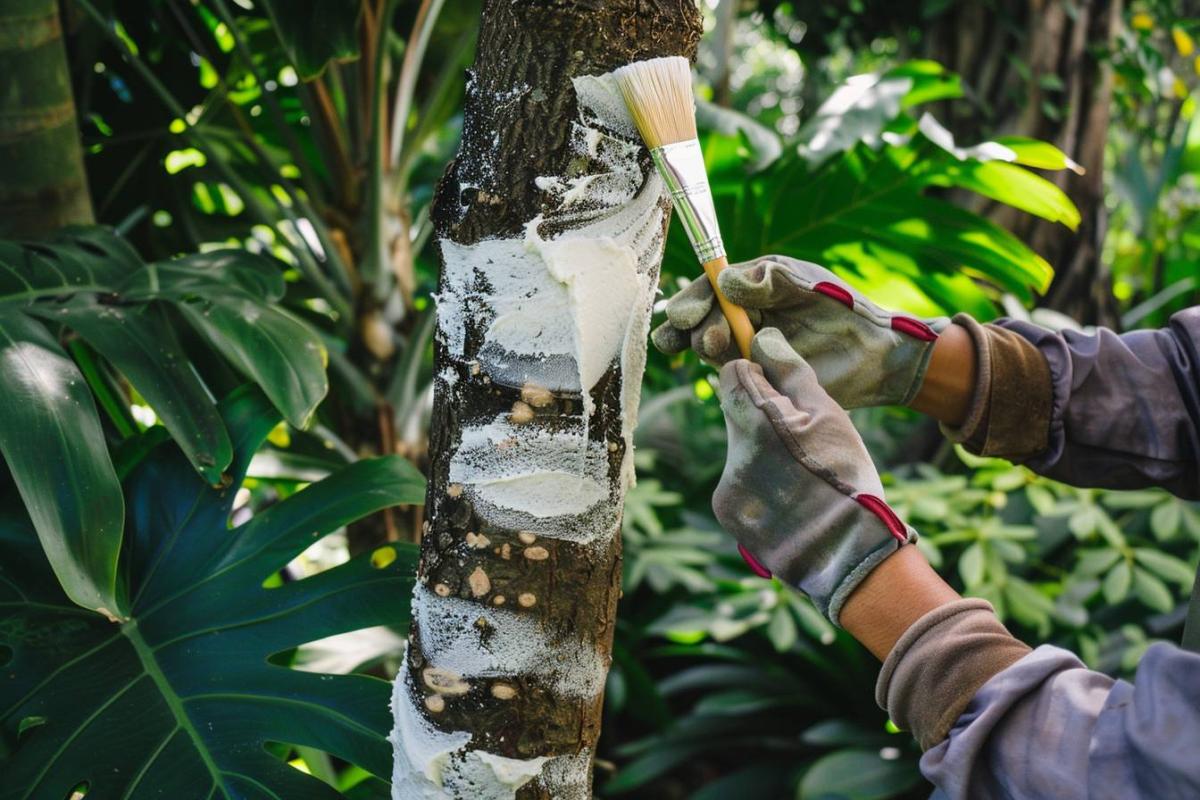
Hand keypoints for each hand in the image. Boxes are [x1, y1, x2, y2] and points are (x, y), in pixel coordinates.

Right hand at [654, 255, 948, 407]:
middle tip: (707, 339)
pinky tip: (731, 372)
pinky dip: (725, 372)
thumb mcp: (807, 285)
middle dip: (695, 328)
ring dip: (708, 348)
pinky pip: (732, 373)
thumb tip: (727, 281)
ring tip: (719, 349)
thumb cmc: (845, 310)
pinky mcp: (758, 376)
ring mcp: (749, 346)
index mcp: (754, 284)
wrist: (875, 354)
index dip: (692, 301)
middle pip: (702, 319)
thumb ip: (770, 278)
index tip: (684, 316)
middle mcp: (745, 314)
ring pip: (712, 347)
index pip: (710, 288)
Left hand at [713, 328, 915, 623]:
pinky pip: (739, 482)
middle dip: (762, 416)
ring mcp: (726, 485)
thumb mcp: (829, 415)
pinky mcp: (727, 511)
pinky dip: (760, 485)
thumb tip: (761, 338)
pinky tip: (790, 498)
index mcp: (757, 420)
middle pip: (736, 412)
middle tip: (802, 438)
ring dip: (763, 452)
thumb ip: (790, 373)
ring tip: (802, 474)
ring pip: (740, 449)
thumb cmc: (845, 475)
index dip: (758, 375)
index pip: (733, 373)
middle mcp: (732, 451)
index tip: (781, 390)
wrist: (848, 553)